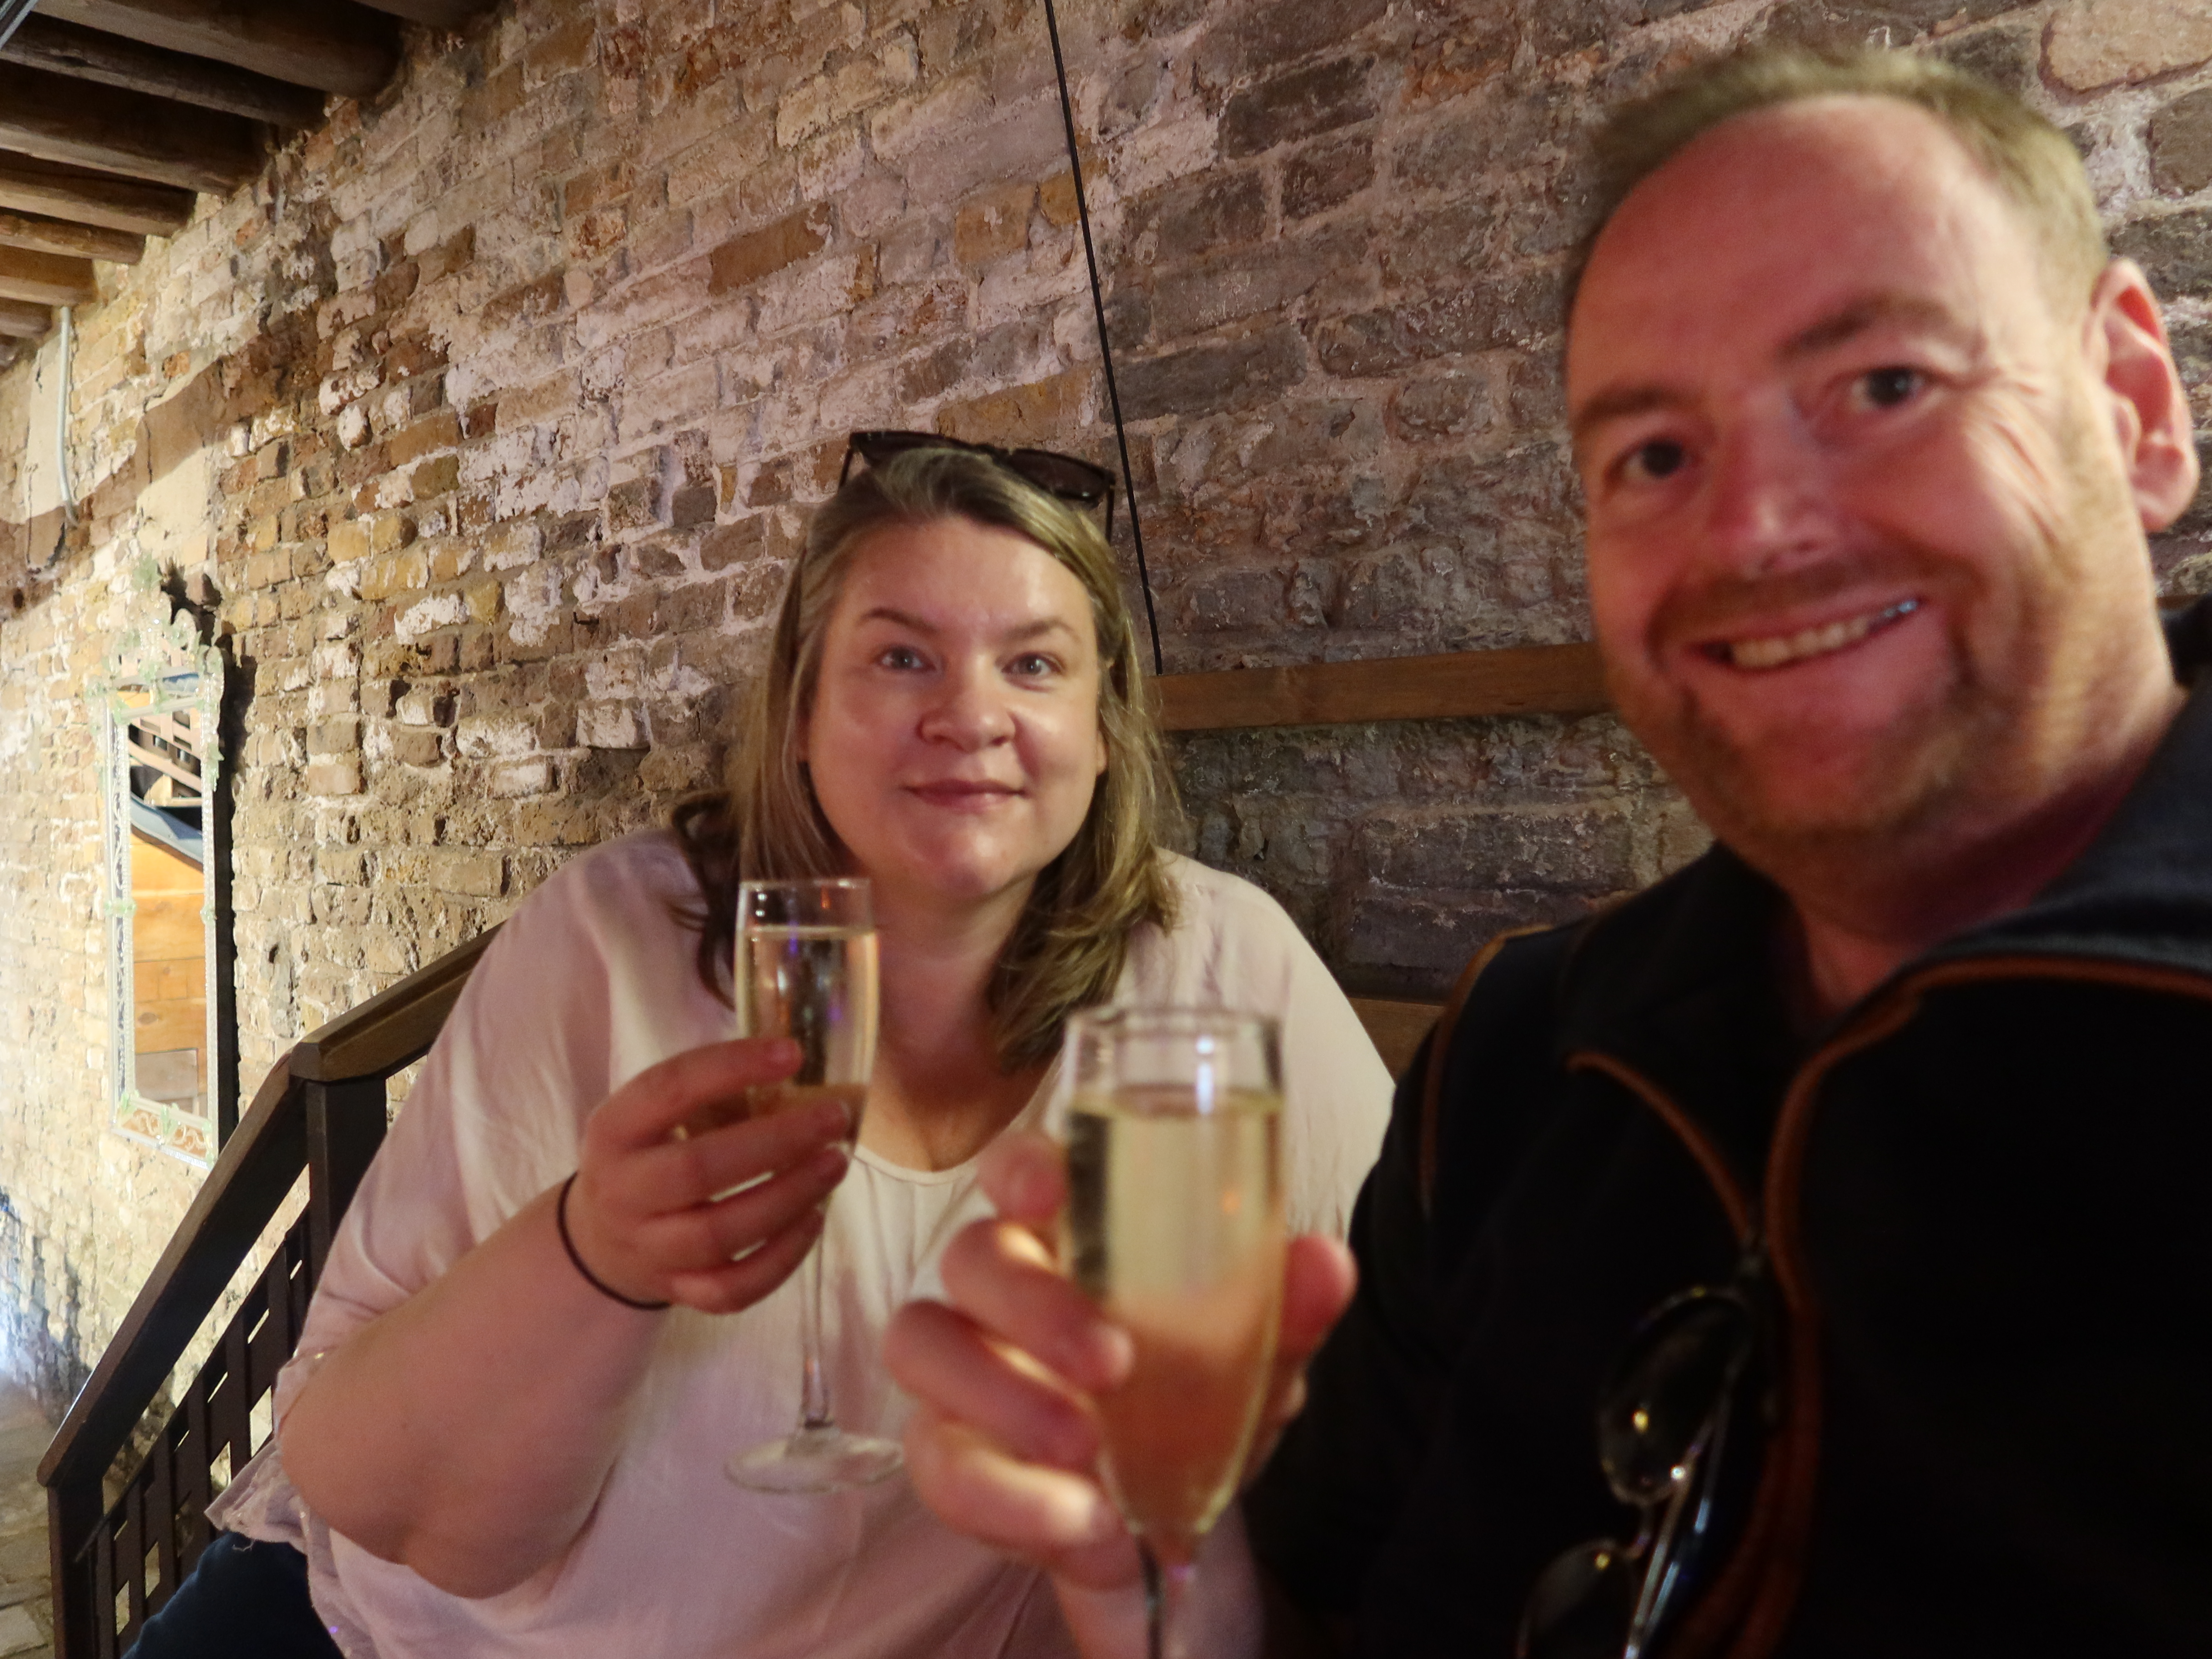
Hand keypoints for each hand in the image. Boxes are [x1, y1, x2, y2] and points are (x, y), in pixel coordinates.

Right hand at [560, 1037, 854, 1312]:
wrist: (601, 1241)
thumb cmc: (650, 1157)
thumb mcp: (655, 1117)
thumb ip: (712, 1095)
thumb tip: (799, 1067)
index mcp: (615, 1130)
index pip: (668, 1090)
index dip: (731, 1068)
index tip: (792, 1054)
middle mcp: (622, 1191)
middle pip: (698, 1170)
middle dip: (776, 1141)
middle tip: (832, 1118)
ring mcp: (647, 1249)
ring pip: (720, 1234)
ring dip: (789, 1197)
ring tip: (835, 1163)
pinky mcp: (677, 1291)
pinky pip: (734, 1288)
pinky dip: (782, 1258)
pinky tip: (813, 1219)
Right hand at [884, 1131, 1356, 1596]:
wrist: (1169, 1519)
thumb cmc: (1195, 1397)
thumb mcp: (1255, 1358)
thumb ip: (1286, 1308)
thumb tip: (1326, 1261)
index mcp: (1070, 1234)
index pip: (1019, 1167)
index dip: (1021, 1167)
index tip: (1049, 1191)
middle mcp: (999, 1287)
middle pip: (971, 1253)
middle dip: (1032, 1304)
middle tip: (1113, 1364)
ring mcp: (961, 1367)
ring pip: (921, 1342)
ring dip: (1001, 1396)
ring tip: (1084, 1452)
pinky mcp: (947, 1451)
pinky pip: (939, 1464)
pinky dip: (1009, 1499)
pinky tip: (1084, 1525)